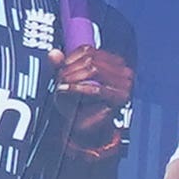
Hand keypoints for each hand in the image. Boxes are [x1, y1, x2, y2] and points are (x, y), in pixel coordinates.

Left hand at [53, 43, 134, 158]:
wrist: (86, 128)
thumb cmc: (79, 104)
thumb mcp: (67, 80)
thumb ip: (60, 66)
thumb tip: (53, 54)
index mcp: (113, 63)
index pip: (89, 50)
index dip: (71, 57)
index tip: (60, 67)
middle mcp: (123, 71)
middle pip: (91, 59)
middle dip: (71, 68)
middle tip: (59, 78)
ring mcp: (124, 84)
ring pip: (94, 70)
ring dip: (73, 77)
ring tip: (62, 85)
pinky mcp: (120, 98)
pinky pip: (96, 89)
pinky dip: (77, 89)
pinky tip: (65, 90)